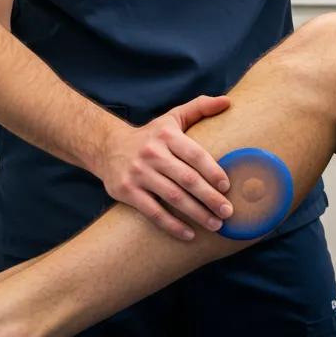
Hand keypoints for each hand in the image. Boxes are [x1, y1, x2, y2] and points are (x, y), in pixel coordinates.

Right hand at [97, 95, 234, 240]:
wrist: (107, 147)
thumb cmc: (151, 136)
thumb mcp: (173, 118)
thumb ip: (200, 107)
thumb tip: (228, 101)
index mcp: (167, 136)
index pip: (195, 154)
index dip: (212, 171)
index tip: (227, 186)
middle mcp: (152, 153)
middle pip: (187, 179)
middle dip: (210, 197)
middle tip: (228, 211)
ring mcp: (138, 173)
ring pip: (173, 197)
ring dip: (196, 214)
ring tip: (215, 224)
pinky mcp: (127, 191)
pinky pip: (153, 212)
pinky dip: (172, 225)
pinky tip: (189, 234)